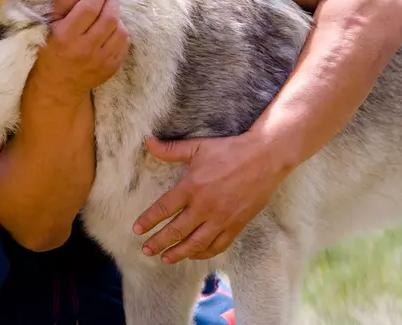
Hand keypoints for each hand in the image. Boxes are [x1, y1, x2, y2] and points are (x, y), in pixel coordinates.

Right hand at [35, 0, 130, 100]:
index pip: (90, 7)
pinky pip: (124, 43)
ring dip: (117, 16)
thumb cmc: (51, 50)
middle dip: (111, 0)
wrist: (58, 86)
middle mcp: (85, 49)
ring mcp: (101, 61)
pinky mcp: (111, 68)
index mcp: (66, 36)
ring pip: (120, 29)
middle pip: (109, 17)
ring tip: (107, 12)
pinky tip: (111, 29)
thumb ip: (66, 1)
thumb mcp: (50, 24)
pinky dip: (120, 31)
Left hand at [132, 133, 286, 263]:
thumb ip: (170, 149)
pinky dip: (203, 253)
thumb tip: (147, 142)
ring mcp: (221, 218)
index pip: (163, 209)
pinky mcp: (236, 225)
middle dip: (158, 243)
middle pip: (176, 231)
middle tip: (146, 250)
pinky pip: (217, 245)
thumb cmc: (229, 150)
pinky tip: (194, 254)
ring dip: (178, 253)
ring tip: (165, 259)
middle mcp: (204, 206)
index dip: (148, 221)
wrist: (264, 158)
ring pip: (195, 244)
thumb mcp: (197, 147)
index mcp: (192, 187)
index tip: (137, 230)